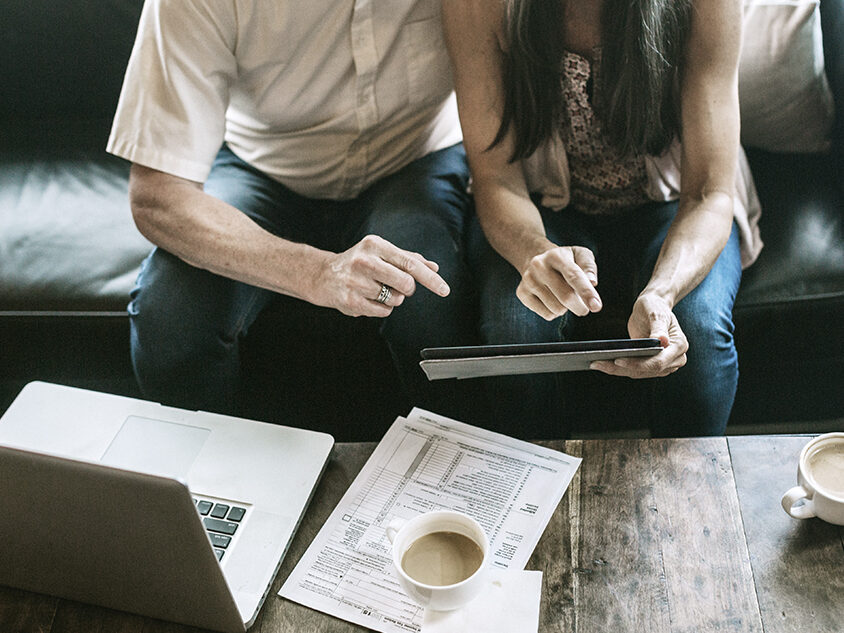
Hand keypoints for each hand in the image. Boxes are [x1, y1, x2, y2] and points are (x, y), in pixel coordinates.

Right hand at [312, 235, 448, 316]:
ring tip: (376, 290)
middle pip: (406, 283)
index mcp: (375, 245)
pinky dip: (382, 308)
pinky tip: (368, 299)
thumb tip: (434, 267)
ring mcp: (356, 281)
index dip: (430, 278)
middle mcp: (365, 261)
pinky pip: (383, 311)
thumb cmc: (359, 263)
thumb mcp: (381, 253)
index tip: (445, 290)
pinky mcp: (350, 301)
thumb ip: (408, 258)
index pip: (410, 263)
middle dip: (407, 289)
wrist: (323, 275)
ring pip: (395, 299)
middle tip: (398, 286)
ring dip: (392, 298)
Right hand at [517, 245, 601, 319]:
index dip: (586, 293)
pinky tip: (552, 300)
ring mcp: (528, 280)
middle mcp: (539, 266)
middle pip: (566, 297)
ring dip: (567, 309)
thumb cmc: (565, 260)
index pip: (573, 276)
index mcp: (556, 255)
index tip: (596, 307)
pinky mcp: (522, 293)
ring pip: (557, 309)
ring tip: (563, 296)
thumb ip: (588, 267)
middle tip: (585, 307)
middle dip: (581, 307)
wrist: (536, 258)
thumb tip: (592, 282)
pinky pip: (547, 314)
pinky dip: (555, 312)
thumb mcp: (580, 255)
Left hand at [591, 293, 687, 377]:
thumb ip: (659, 327)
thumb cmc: (656, 307)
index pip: (657, 362)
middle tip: (597, 364)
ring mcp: (663, 364)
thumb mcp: (656, 313)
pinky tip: (603, 363)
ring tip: (596, 364)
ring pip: (638, 373)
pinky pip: (634, 370)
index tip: (618, 360)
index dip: (637, 364)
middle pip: (646, 370)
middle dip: (621, 368)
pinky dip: (619, 368)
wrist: (654, 307)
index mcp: (678, 346)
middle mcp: (674, 359)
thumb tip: (662, 341)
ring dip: (616, 370)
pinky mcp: (651, 365)